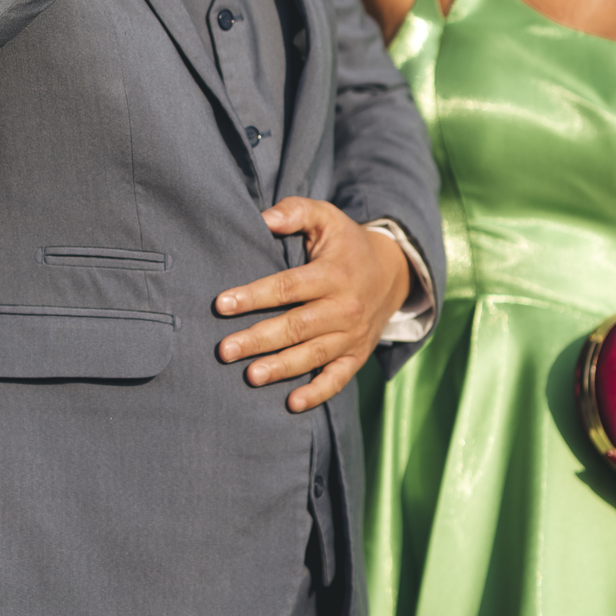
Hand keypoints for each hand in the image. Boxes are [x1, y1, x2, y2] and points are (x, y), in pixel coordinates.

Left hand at [215, 198, 411, 411]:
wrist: (393, 273)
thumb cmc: (346, 243)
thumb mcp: (327, 217)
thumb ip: (295, 212)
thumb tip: (263, 219)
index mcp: (334, 274)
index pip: (289, 286)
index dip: (254, 295)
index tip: (221, 304)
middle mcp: (345, 307)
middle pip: (297, 326)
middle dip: (258, 338)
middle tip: (225, 350)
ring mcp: (352, 335)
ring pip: (313, 355)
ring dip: (281, 368)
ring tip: (249, 376)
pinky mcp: (357, 355)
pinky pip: (338, 379)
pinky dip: (317, 393)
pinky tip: (292, 403)